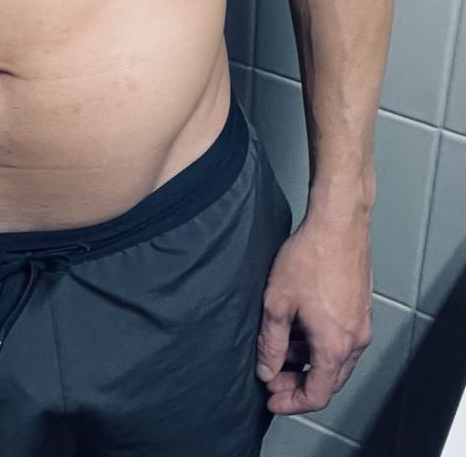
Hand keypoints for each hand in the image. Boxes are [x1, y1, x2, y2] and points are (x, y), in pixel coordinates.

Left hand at [255, 215, 373, 414]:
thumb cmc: (309, 258)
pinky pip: (340, 340)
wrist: (337, 225)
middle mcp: (355, 341)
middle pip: (328, 381)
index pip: (317, 394)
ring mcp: (361, 325)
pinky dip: (318, 344)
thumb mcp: (277, 302)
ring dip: (307, 362)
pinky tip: (296, 329)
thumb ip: (271, 342)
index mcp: (335, 346)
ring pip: (334, 360)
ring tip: (278, 350)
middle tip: (270, 378)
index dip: (291, 402)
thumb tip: (266, 369)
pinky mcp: (360, 309)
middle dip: (297, 384)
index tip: (271, 399)